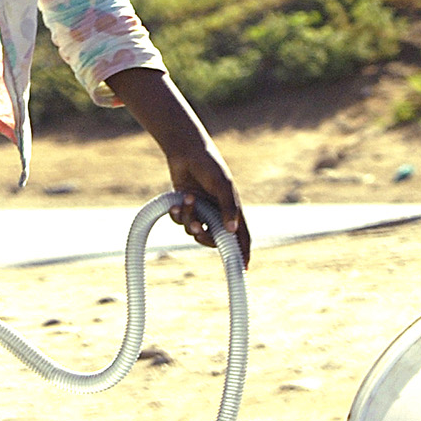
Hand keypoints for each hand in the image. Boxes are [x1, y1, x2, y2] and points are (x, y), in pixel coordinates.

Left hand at [164, 136, 250, 265]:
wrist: (187, 151)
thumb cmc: (210, 165)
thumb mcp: (222, 185)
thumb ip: (228, 208)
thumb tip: (233, 231)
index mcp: (233, 209)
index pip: (241, 236)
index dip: (243, 253)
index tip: (243, 269)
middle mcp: (219, 212)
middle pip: (214, 239)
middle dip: (204, 235)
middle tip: (197, 228)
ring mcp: (202, 211)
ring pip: (195, 230)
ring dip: (189, 220)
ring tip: (186, 201)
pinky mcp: (187, 207)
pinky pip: (181, 222)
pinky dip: (178, 215)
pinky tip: (176, 202)